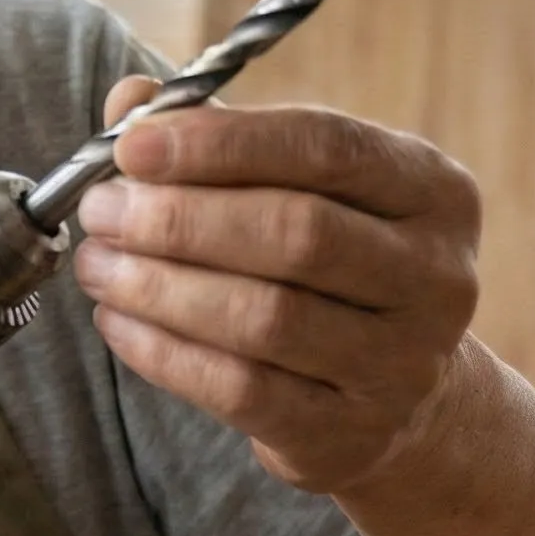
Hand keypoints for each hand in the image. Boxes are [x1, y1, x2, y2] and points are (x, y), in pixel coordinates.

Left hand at [73, 80, 481, 493]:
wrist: (402, 400)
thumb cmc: (330, 268)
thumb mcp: (301, 190)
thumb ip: (221, 139)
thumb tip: (130, 101)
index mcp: (434, 192)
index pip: (328, 147)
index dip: (223, 143)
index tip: (132, 146)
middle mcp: (436, 277)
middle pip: (297, 233)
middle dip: (180, 218)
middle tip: (101, 211)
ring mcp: (402, 364)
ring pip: (263, 317)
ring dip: (159, 286)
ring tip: (98, 264)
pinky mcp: (349, 434)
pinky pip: (241, 389)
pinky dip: (164, 353)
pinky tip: (118, 322)